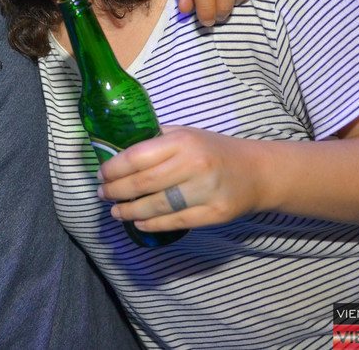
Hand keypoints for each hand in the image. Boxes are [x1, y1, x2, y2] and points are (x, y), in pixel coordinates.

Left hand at [95, 126, 268, 231]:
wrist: (258, 172)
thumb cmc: (213, 151)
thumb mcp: (186, 135)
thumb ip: (156, 141)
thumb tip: (117, 151)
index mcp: (183, 140)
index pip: (137, 156)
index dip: (113, 168)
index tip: (100, 175)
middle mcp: (194, 164)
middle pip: (143, 182)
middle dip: (116, 191)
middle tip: (102, 195)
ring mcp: (206, 190)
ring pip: (157, 205)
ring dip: (130, 211)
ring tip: (116, 212)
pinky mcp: (215, 213)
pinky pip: (176, 222)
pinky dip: (153, 224)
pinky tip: (138, 223)